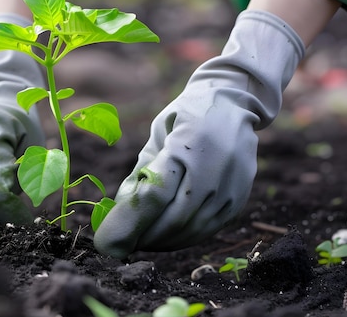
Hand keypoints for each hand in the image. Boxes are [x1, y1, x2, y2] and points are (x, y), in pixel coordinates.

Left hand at [94, 10, 304, 257]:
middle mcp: (214, 167)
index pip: (155, 195)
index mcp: (187, 144)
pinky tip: (166, 236)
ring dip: (161, 242)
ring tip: (140, 241)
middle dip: (143, 237)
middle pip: (174, 219)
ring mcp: (231, 184)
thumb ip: (141, 173)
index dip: (128, 223)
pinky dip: (183, 238)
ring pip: (192, 229)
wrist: (233, 102)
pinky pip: (208, 228)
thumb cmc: (185, 116)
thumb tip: (122, 211)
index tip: (106, 242)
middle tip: (121, 243)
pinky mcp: (240, 197)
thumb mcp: (157, 134)